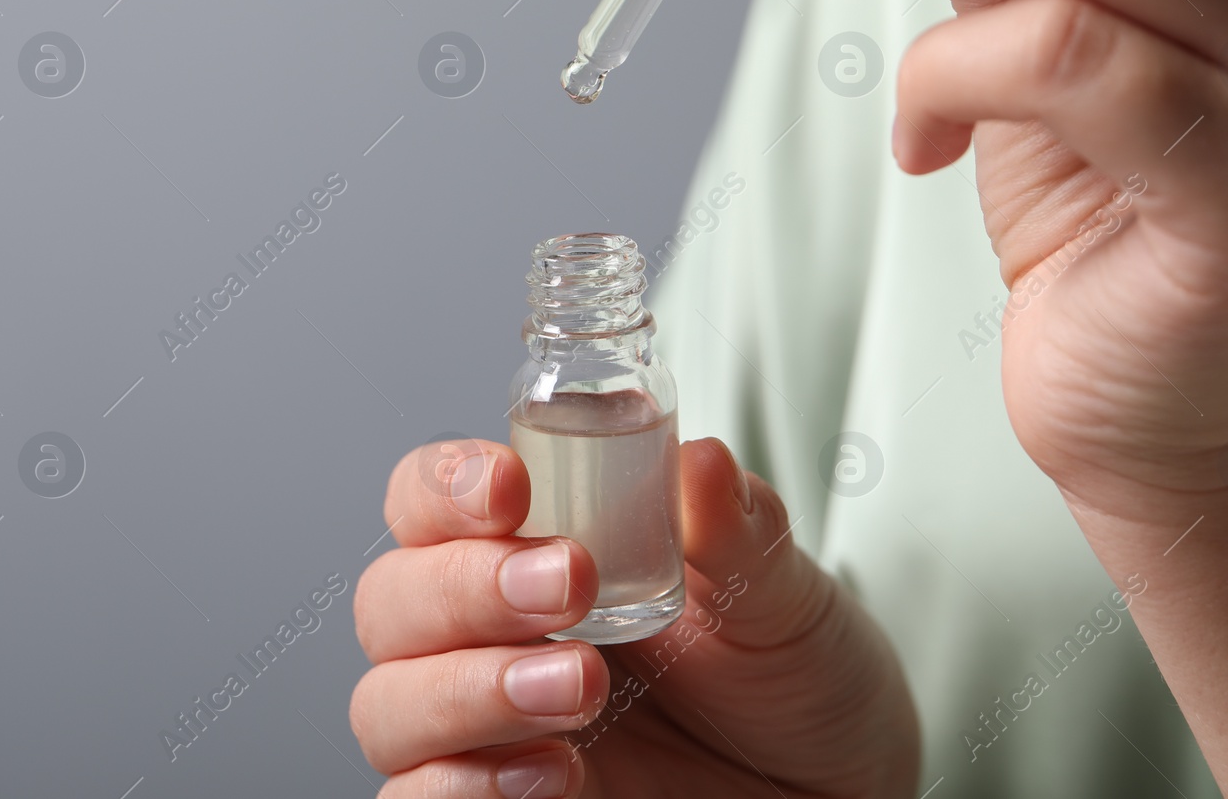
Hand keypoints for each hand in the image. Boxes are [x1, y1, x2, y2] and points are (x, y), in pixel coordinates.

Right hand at [351, 436, 917, 797]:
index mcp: (541, 547)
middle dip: (464, 587)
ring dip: (467, 690)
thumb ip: (739, 530)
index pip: (430, 500)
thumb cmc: (793, 675)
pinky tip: (555, 772)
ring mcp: (491, 727)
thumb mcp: (782, 595)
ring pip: (389, 704)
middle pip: (391, 599)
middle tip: (568, 588)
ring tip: (579, 689)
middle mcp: (495, 632)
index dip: (444, 486)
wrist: (838, 788)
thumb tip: (702, 461)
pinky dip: (466, 789)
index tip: (510, 489)